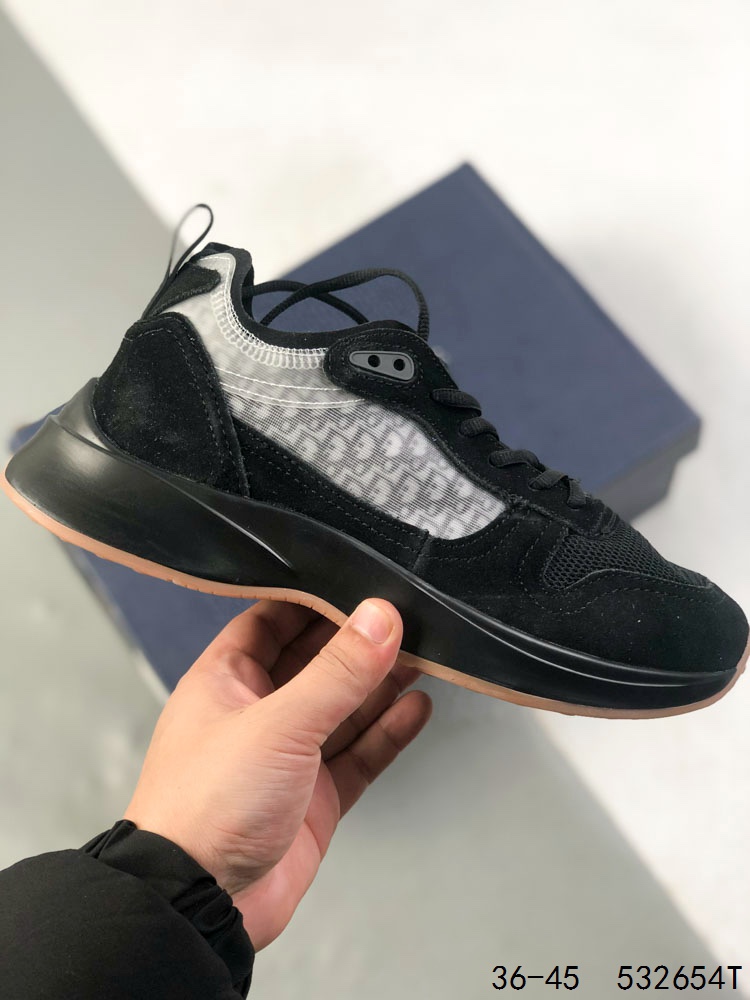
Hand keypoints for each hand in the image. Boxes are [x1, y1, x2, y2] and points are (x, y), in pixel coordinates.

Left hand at [124, 598, 431, 948]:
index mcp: (227, 681)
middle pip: (316, 662)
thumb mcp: (279, 724)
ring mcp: (288, 757)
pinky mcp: (314, 798)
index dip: (314, 598)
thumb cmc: (208, 806)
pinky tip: (415, 708)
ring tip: (424, 654)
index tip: (360, 580)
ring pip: (343, 708)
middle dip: (359, 642)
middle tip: (406, 617)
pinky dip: (387, 732)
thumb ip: (337, 671)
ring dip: (380, 684)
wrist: (200, 906)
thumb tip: (380, 617)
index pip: (273, 620)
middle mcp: (257, 713)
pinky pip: (358, 754)